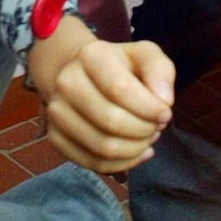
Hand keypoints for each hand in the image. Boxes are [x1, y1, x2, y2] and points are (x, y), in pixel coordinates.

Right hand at [27, 17, 174, 173]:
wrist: (84, 76)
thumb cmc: (121, 67)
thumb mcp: (146, 56)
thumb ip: (160, 71)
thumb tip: (164, 100)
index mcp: (90, 56)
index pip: (121, 89)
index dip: (149, 108)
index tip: (165, 113)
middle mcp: (66, 82)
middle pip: (111, 121)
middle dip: (143, 131)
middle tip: (155, 127)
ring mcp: (57, 112)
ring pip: (103, 147)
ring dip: (135, 150)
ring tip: (145, 138)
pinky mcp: (55, 137)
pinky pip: (93, 163)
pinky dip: (121, 164)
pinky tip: (134, 152)